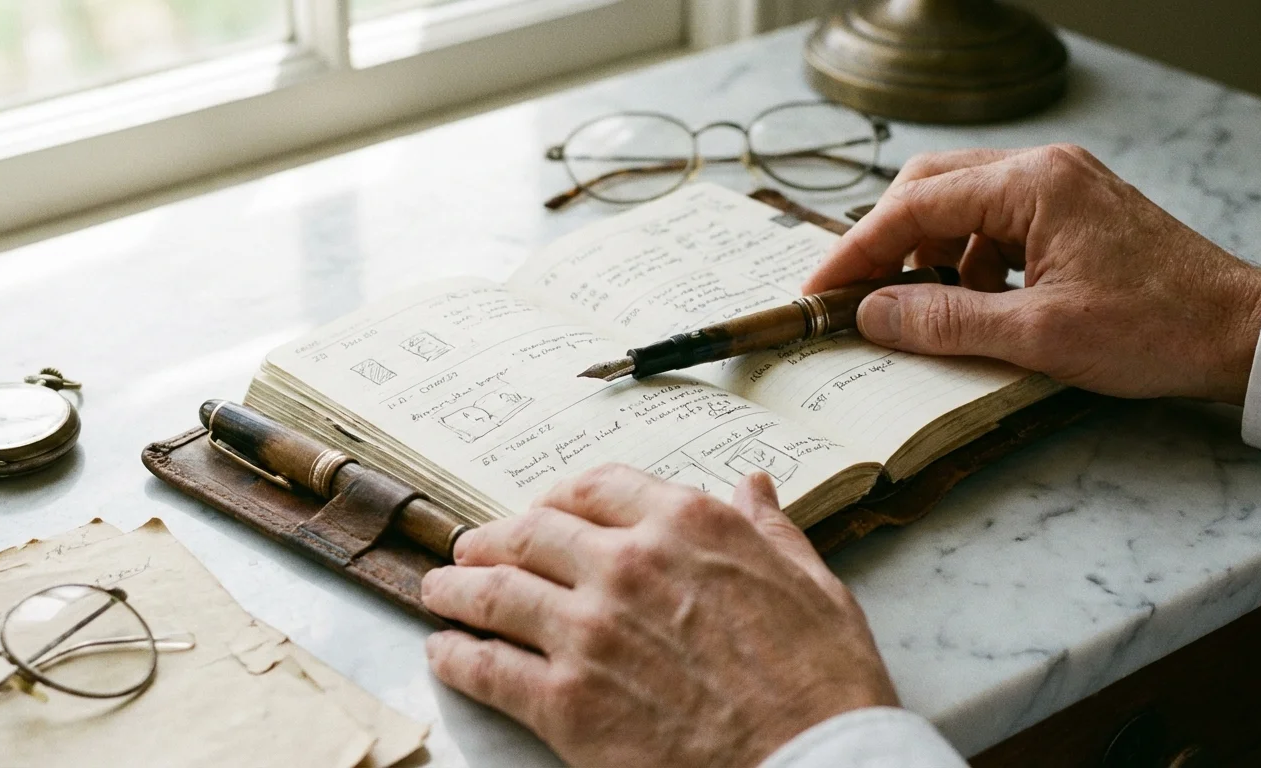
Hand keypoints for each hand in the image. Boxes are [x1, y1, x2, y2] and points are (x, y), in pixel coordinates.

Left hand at [421, 466, 896, 767]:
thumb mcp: (813, 584)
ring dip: (456, 589)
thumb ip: (769, 531)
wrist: (814, 765)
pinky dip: (456, 657)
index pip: (597, 486)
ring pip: (494, 593)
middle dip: (493, 539)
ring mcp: (589, 632)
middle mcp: (627, 565)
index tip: (544, 508)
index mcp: (686, 526)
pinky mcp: (566, 703)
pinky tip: (444, 653)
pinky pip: (488, 668)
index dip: (559, 496)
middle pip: (531, 533)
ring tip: (438, 591)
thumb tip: (754, 488)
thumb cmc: (822, 681)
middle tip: (472, 548)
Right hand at [803, 144, 1260, 403]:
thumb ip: (943, 321)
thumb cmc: (1154, 329)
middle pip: (931, 188)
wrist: (1238, 332)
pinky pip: (996, 225)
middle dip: (888, 242)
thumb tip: (870, 313)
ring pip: (961, 206)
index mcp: (1032, 184)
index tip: (820, 289)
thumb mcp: (1036, 336)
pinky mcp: (1072, 213)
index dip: (857, 249)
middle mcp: (1043, 171)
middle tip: (857, 295)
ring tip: (922, 310)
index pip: (915, 204)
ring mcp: (1060, 188)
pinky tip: (974, 304)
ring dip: (929, 255)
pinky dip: (968, 262)